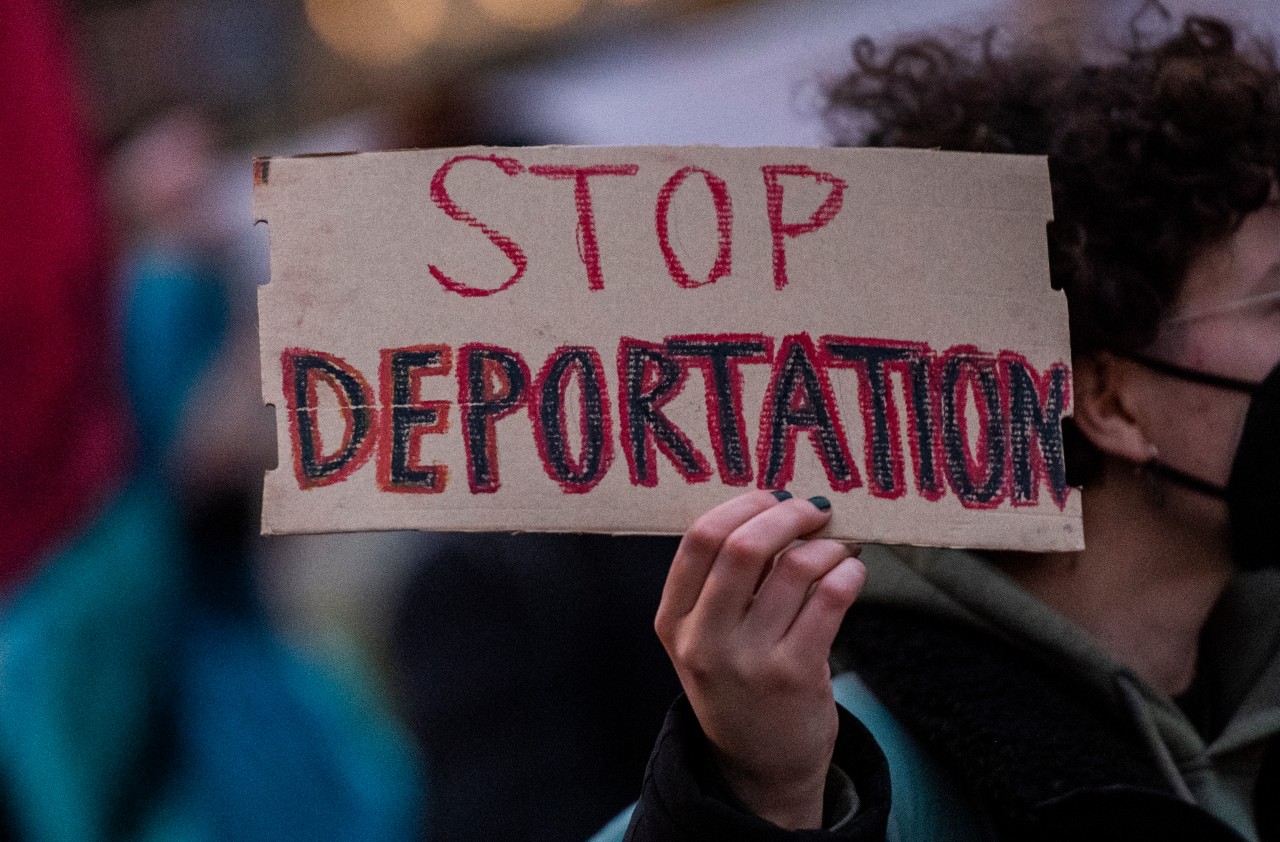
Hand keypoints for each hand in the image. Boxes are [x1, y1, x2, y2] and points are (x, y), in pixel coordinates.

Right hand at [655, 491, 865, 828]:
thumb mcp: (705, 638)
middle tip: (815, 509)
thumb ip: (722, 582)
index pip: (699, 540)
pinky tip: (852, 571)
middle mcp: (703, 640)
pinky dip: (848, 571)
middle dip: (788, 514)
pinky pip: (830, 598)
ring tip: (838, 547)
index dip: (742, 506)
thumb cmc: (738, 683)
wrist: (759, 767)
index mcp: (672, 621)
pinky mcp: (795, 676)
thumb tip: (775, 505)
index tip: (773, 496)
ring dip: (827, 545)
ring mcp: (749, 661)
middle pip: (744, 546)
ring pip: (795, 568)